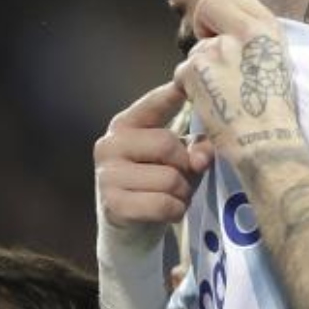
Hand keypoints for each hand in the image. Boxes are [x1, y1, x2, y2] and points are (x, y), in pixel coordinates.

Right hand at [94, 81, 210, 234]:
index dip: (173, 92)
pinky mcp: (114, 203)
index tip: (185, 78)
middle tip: (183, 179)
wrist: (129, 230)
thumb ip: (196, 148)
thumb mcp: (179, 161)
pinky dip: (175, 211)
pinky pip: (163, 204)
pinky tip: (169, 212)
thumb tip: (201, 157)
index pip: (154, 103)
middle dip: (185, 166)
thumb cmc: (156, 186)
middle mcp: (111, 144)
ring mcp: (107, 174)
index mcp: (126, 125)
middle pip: (167, 144)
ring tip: (174, 197)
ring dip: (182, 193)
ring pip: (169, 179)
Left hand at [173, 0, 300, 162]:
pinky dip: (190, 89)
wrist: (268, 142)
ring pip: (194, 49)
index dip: (222, 11)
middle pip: (207, 6)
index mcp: (268, 29)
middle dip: (203, 25)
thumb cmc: (276, 114)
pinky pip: (182, 74)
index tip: (222, 29)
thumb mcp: (278, 63)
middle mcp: (244, 31)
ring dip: (200, 69)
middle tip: (210, 53)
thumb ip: (254, 42)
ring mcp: (218, 48)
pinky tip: (209, 105)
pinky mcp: (197, 69)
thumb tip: (230, 35)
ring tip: (220, 95)